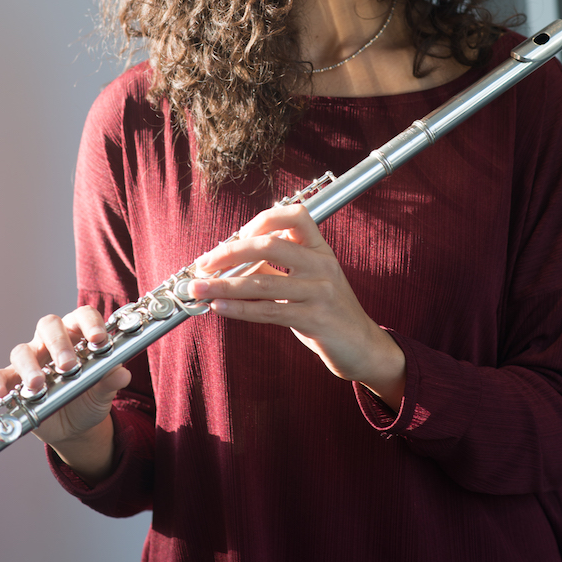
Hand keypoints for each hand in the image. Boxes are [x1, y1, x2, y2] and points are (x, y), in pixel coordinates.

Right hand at [0, 307, 130, 481]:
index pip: (82, 315)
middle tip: (68, 366)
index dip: (90, 323)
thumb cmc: (91, 397)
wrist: (77, 427)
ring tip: (38, 385)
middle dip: (58, 344)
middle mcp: (52, 342)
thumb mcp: (104, 391)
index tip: (98, 340)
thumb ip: (111, 381)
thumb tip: (122, 374)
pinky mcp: (13, 382)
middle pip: (49, 326)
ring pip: (22, 350)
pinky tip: (1, 397)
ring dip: (29, 367)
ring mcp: (31, 360)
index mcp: (78, 334)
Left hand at [192, 204, 405, 409]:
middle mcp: (322, 265)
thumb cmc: (327, 310)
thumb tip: (230, 262)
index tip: (235, 235)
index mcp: (320, 249)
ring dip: (224, 284)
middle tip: (204, 263)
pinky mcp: (315, 318)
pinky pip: (269, 310)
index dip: (262, 220)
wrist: (362, 346)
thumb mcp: (305, 281)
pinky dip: (239, 308)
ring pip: (263, 281)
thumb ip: (274, 268)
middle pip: (269, 245)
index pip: (294, 215)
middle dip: (229, 252)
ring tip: (199, 287)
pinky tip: (219, 306)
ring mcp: (320, 291)